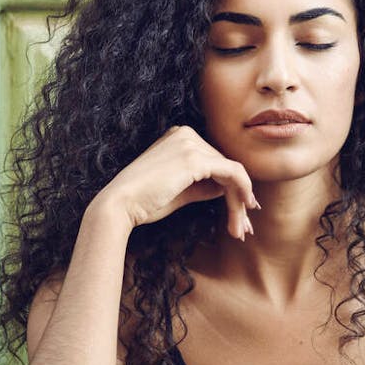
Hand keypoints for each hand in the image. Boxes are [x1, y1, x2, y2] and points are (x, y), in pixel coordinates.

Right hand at [91, 126, 259, 240]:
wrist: (120, 205)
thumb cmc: (144, 202)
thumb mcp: (180, 190)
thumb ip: (203, 185)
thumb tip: (226, 189)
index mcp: (179, 137)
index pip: (215, 162)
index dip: (232, 188)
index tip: (242, 212)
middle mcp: (186, 134)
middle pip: (225, 167)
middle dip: (239, 199)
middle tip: (244, 227)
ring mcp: (190, 143)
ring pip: (232, 172)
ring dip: (240, 203)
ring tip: (241, 230)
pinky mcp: (195, 158)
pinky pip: (232, 173)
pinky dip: (242, 192)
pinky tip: (245, 209)